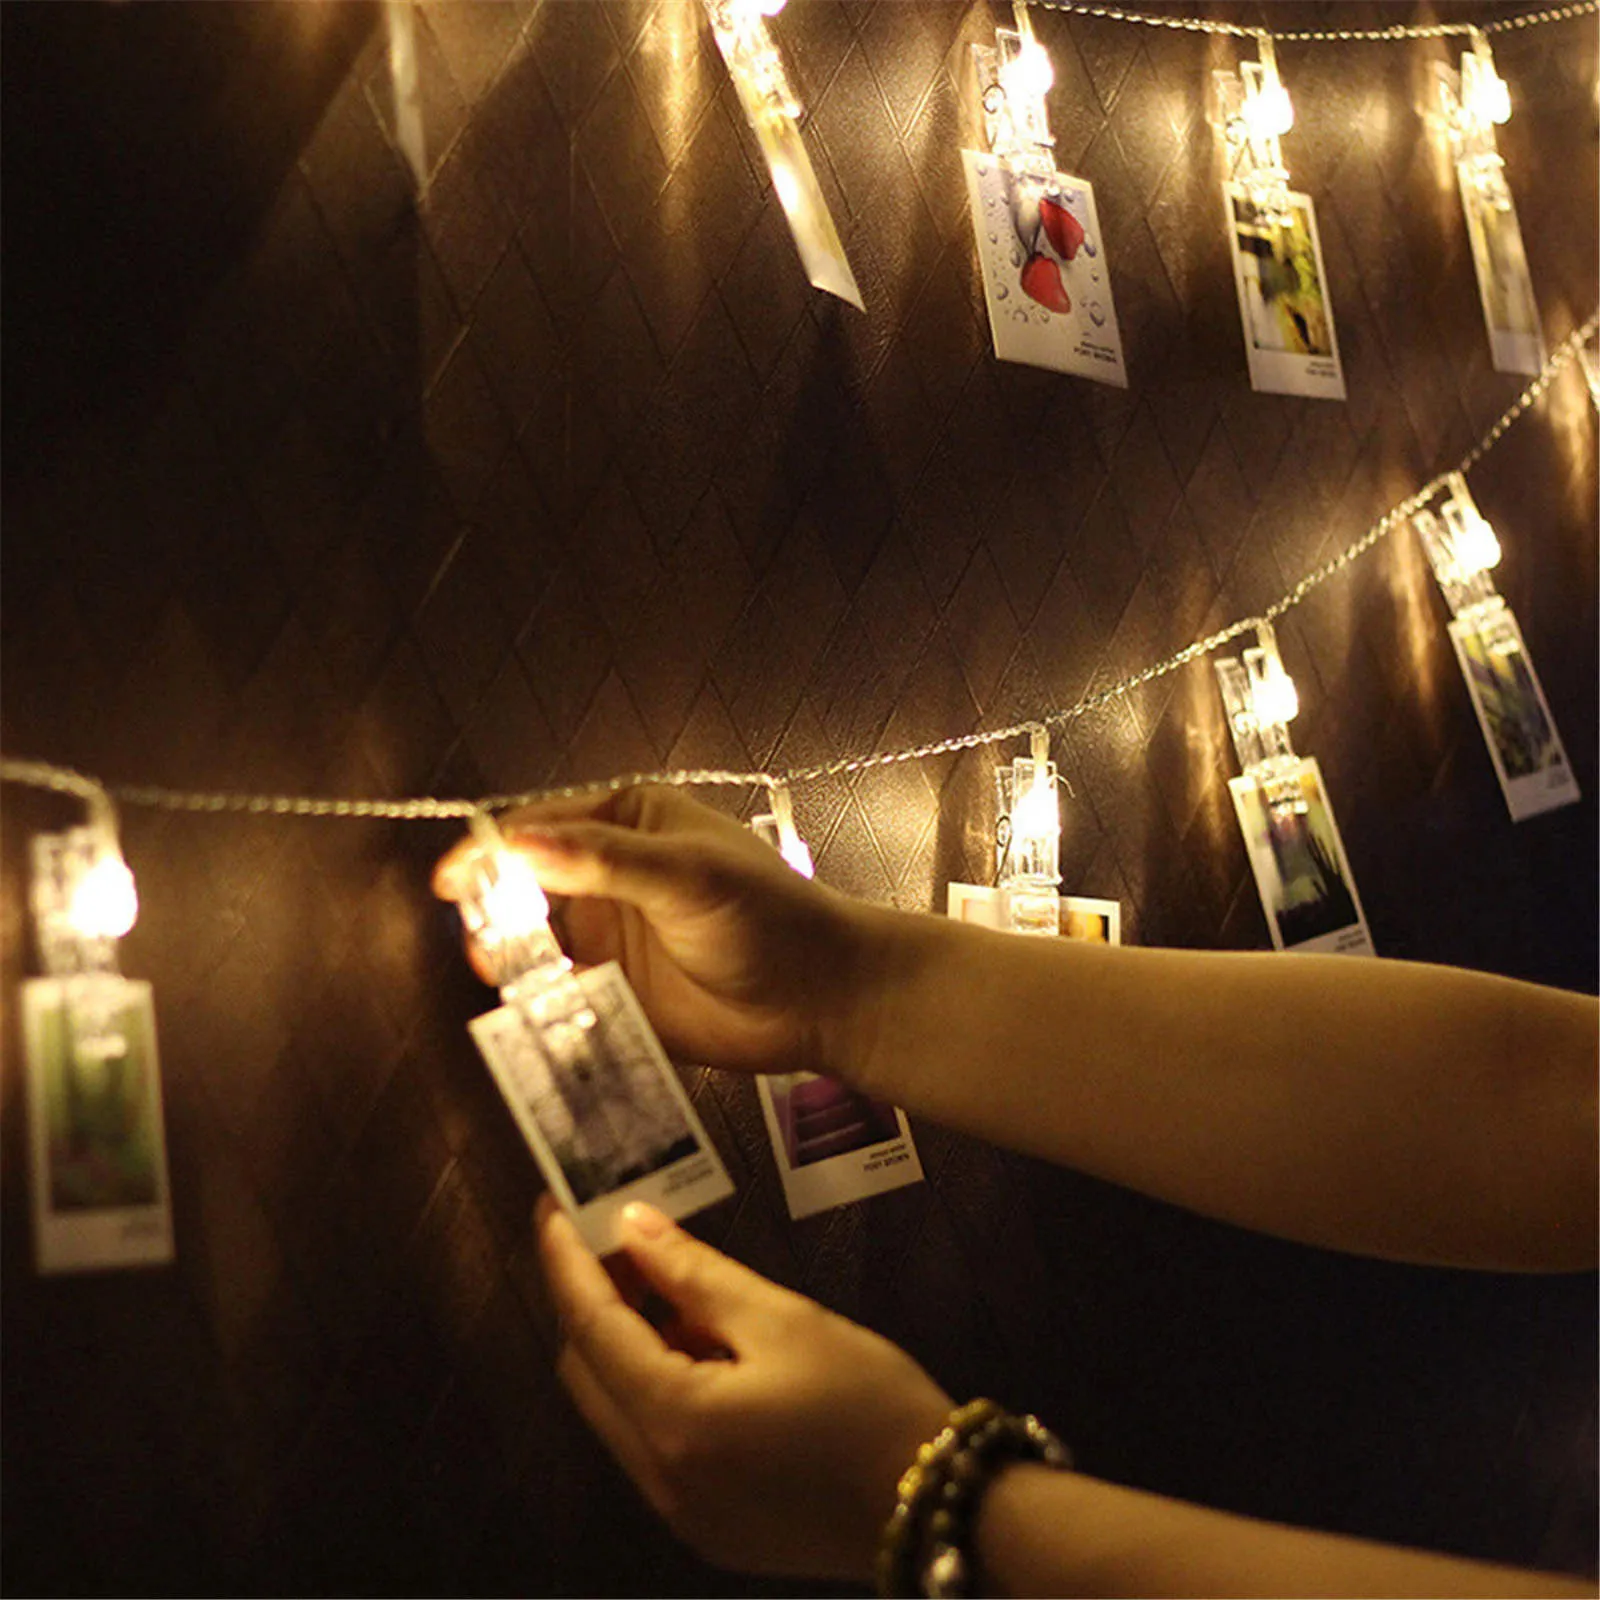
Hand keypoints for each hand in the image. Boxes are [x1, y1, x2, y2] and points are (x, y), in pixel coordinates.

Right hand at [433, 786, 882, 1080]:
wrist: (822, 998)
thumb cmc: (768, 918)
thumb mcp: (686, 875)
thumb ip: (601, 861)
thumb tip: (517, 845)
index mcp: (629, 823)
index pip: (540, 826)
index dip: (491, 852)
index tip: (454, 883)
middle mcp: (610, 875)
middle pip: (525, 885)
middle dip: (494, 908)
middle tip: (483, 940)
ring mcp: (611, 936)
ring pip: (533, 943)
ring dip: (509, 957)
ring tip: (503, 974)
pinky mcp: (615, 994)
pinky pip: (556, 995)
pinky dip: (534, 1001)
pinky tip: (530, 1010)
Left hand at [539, 1195, 952, 1581]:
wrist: (937, 1509)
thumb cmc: (869, 1404)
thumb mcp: (784, 1320)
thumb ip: (696, 1274)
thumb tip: (632, 1226)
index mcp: (674, 1421)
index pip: (590, 1325)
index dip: (565, 1259)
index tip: (555, 1206)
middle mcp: (659, 1477)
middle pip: (585, 1372)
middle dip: (589, 1299)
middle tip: (616, 1236)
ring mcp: (679, 1511)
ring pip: (615, 1409)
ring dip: (622, 1342)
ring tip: (664, 1278)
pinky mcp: (706, 1525)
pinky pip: (650, 1442)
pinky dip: (654, 1385)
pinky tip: (700, 1344)